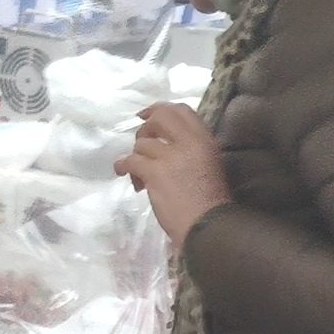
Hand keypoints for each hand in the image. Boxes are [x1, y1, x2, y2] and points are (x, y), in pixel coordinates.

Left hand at [114, 103, 231, 245]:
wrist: (207, 225)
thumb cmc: (210, 202)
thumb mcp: (208, 165)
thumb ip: (190, 150)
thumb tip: (167, 144)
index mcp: (205, 140)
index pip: (181, 110)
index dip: (160, 109)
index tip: (147, 116)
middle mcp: (189, 142)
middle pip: (160, 117)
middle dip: (146, 127)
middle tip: (141, 142)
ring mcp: (171, 156)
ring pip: (142, 143)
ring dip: (136, 156)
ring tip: (139, 174)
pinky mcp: (154, 172)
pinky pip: (130, 160)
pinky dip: (123, 166)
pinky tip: (122, 172)